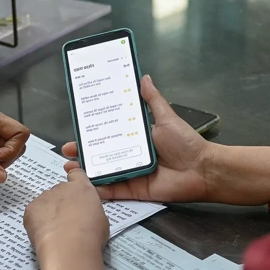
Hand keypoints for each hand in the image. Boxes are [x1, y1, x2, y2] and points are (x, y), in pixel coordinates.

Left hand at [24, 169, 108, 259]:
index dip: (75, 182)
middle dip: (61, 203)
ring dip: (48, 212)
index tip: (74, 193)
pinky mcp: (30, 209)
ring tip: (54, 231)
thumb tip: (83, 215)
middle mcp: (61, 187)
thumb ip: (89, 210)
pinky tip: (44, 234)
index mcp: (82, 187)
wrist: (69, 247)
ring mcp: (44, 197)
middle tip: (66, 222)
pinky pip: (33, 212)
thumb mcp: (100, 219)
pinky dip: (36, 221)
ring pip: (45, 202)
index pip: (76, 174)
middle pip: (60, 191)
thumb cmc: (90, 235)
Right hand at [62, 75, 211, 202]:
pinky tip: (85, 188)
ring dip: (86, 171)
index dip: (92, 132)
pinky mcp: (135, 190)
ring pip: (103, 173)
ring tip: (70, 167)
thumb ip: (152, 100)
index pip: (109, 134)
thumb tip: (144, 78)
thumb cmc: (187, 143)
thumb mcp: (166, 117)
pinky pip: (114, 191)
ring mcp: (131, 174)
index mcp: (136, 138)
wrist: (203, 169)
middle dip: (82, 152)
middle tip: (67, 149)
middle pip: (101, 154)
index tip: (77, 127)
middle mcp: (131, 155)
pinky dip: (99, 190)